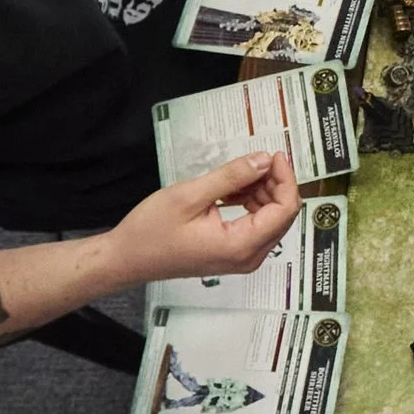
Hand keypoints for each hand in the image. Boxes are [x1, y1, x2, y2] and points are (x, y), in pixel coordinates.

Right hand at [106, 153, 301, 284]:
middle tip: (256, 160)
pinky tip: (231, 190)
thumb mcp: (190, 195)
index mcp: (240, 246)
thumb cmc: (151, 232)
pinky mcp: (233, 253)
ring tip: (237, 175)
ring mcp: (242, 258)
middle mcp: (247, 257)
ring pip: (270, 218)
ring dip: (261, 192)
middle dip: (274, 184)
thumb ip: (231, 177)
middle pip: (282, 215)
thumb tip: (263, 162)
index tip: (275, 155)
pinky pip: (256, 225)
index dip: (285, 179)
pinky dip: (250, 203)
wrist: (128, 258)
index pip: (285, 210)